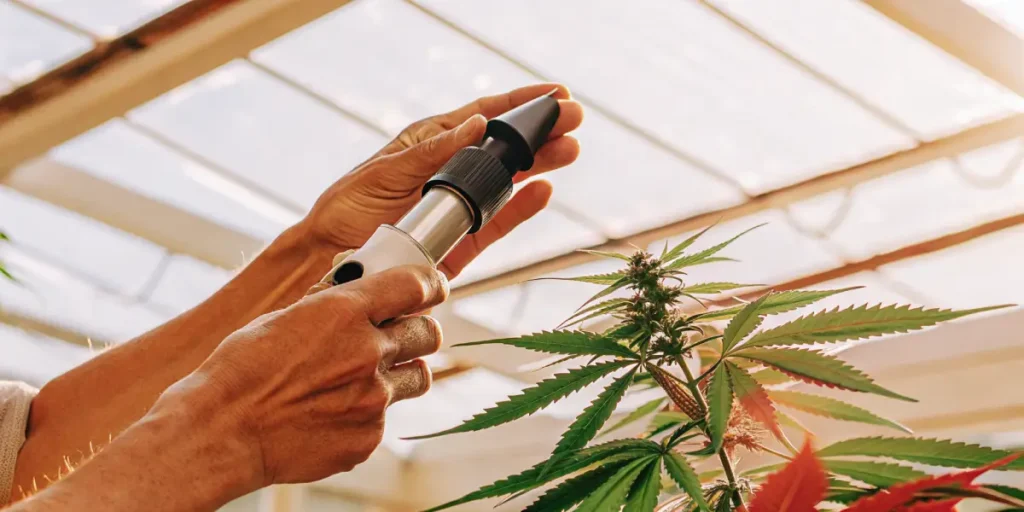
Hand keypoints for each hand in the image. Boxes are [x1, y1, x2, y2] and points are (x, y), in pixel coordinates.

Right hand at [154, 265, 447, 486]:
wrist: (222, 432)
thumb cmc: (240, 371)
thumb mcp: (282, 318)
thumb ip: (327, 303)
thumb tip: (352, 283)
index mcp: (344, 311)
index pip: (416, 285)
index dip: (430, 284)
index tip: (432, 287)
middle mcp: (368, 352)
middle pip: (429, 332)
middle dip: (418, 330)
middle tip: (403, 333)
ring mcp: (373, 398)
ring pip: (418, 377)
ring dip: (402, 371)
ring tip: (369, 376)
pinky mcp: (369, 436)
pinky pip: (385, 417)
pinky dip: (368, 412)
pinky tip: (334, 412)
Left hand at [298, 83, 583, 277]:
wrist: (331, 257)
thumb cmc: (348, 207)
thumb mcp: (385, 171)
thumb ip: (432, 151)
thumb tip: (476, 124)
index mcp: (430, 142)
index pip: (483, 115)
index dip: (519, 104)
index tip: (553, 95)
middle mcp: (450, 170)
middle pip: (505, 146)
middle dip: (540, 131)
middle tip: (574, 119)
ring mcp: (460, 204)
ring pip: (510, 180)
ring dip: (541, 164)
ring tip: (570, 149)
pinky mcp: (463, 240)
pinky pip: (499, 220)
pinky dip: (522, 207)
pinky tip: (545, 191)